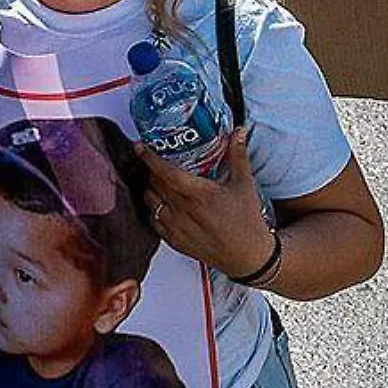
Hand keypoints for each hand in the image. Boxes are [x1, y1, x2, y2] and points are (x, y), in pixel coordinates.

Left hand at [138, 129, 276, 279]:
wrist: (246, 255)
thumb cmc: (246, 221)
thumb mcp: (243, 184)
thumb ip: (237, 155)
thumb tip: (238, 132)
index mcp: (199, 194)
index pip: (165, 172)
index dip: (149, 158)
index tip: (140, 146)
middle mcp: (183, 211)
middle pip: (154, 184)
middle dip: (151, 170)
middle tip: (154, 160)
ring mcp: (176, 227)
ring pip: (150, 201)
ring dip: (151, 188)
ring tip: (158, 181)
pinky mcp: (174, 241)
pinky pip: (153, 220)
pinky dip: (154, 208)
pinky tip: (163, 203)